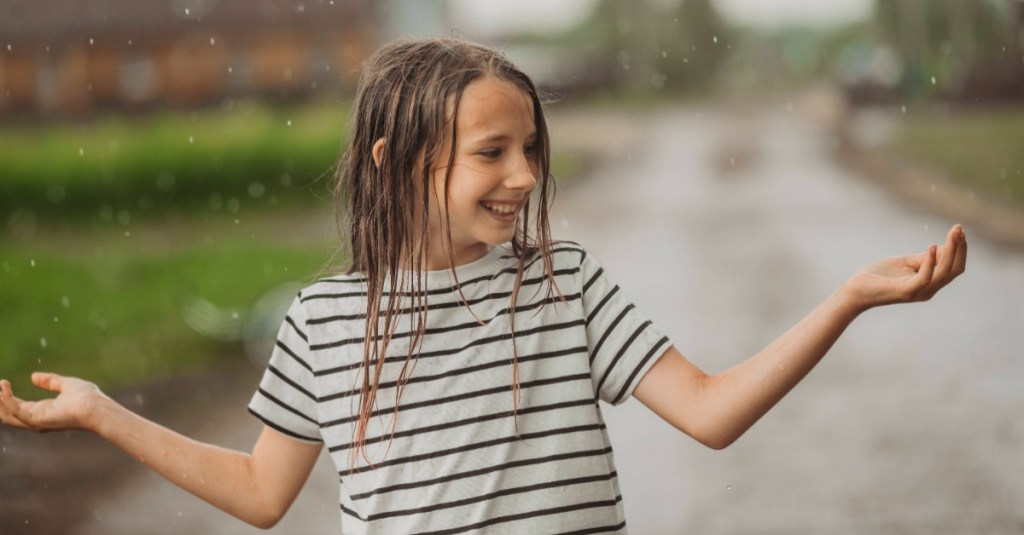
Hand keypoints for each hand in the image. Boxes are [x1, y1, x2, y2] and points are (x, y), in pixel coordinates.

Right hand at [0, 373, 109, 431]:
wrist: (97, 407)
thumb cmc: (87, 398)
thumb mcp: (66, 384)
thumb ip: (50, 381)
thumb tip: (33, 376)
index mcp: (42, 411)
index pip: (17, 407)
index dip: (6, 396)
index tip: (1, 382)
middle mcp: (36, 419)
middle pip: (8, 413)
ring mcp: (36, 421)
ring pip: (7, 415)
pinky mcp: (38, 420)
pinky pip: (16, 411)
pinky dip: (7, 399)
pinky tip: (4, 387)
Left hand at [842, 224, 966, 310]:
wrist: (856, 291)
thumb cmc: (880, 276)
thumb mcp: (907, 262)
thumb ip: (926, 257)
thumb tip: (947, 246)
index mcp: (930, 284)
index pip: (954, 267)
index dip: (960, 249)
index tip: (959, 230)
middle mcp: (929, 290)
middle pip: (954, 270)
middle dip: (959, 248)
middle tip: (959, 228)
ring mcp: (919, 292)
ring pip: (944, 273)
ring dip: (951, 251)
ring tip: (953, 233)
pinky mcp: (906, 291)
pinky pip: (925, 277)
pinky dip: (931, 261)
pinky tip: (932, 246)